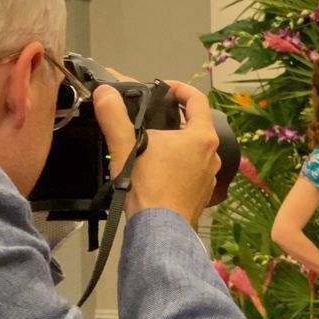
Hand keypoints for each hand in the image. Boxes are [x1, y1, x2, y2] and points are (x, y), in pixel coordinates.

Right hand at [92, 81, 218, 224]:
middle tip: (150, 117)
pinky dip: (177, 166)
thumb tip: (105, 92)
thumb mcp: (126, 146)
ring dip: (175, 144)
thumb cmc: (148, 185)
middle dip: (173, 119)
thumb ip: (114, 115)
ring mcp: (210, 176)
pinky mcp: (202, 194)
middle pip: (195, 125)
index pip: (197, 100)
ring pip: (193, 150)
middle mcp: (213, 154)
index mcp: (202, 136)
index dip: (180, 88)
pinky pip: (191, 171)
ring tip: (150, 145)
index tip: (164, 88)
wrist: (158, 230)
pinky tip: (157, 171)